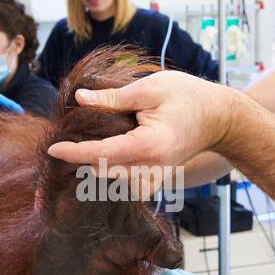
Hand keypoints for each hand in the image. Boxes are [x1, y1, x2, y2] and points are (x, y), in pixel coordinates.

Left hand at [46, 70, 236, 166]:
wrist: (221, 118)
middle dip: (80, 162)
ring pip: (114, 183)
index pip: (102, 154)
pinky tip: (100, 164)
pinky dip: (112, 177)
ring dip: (94, 171)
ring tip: (75, 155)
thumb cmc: (189, 97)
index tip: (53, 148)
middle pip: (104, 173)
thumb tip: (80, 99)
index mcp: (148, 146)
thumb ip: (114, 97)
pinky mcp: (158, 179)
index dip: (74, 152)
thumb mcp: (150, 88)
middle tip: (59, 146)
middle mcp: (152, 168)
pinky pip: (129, 186)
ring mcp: (156, 177)